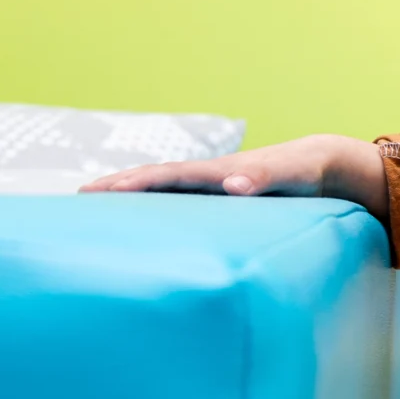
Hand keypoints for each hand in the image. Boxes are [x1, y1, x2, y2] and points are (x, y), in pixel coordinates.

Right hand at [80, 133, 390, 219]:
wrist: (325, 168)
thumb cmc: (310, 171)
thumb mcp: (296, 173)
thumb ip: (267, 177)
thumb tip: (234, 185)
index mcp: (220, 172)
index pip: (169, 178)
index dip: (134, 185)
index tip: (98, 193)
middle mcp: (210, 179)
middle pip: (155, 183)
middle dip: (116, 189)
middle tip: (74, 201)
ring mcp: (212, 192)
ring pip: (163, 195)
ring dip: (129, 201)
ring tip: (91, 213)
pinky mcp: (220, 206)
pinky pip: (180, 207)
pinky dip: (154, 212)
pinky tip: (139, 230)